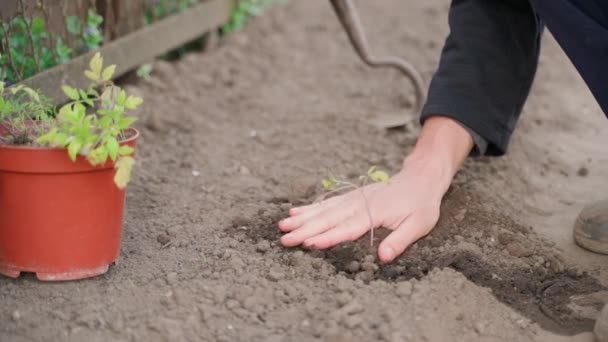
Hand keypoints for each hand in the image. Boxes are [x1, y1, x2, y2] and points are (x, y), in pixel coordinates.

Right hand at [277, 116, 473, 262]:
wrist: (420, 178)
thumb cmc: (421, 205)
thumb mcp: (419, 225)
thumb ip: (400, 240)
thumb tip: (383, 257)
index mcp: (375, 212)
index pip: (348, 227)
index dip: (328, 236)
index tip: (309, 243)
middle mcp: (359, 204)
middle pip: (329, 218)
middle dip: (305, 228)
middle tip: (284, 238)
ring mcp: (353, 199)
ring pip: (324, 209)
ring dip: (302, 217)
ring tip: (282, 225)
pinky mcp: (351, 197)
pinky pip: (327, 203)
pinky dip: (310, 208)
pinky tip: (295, 211)